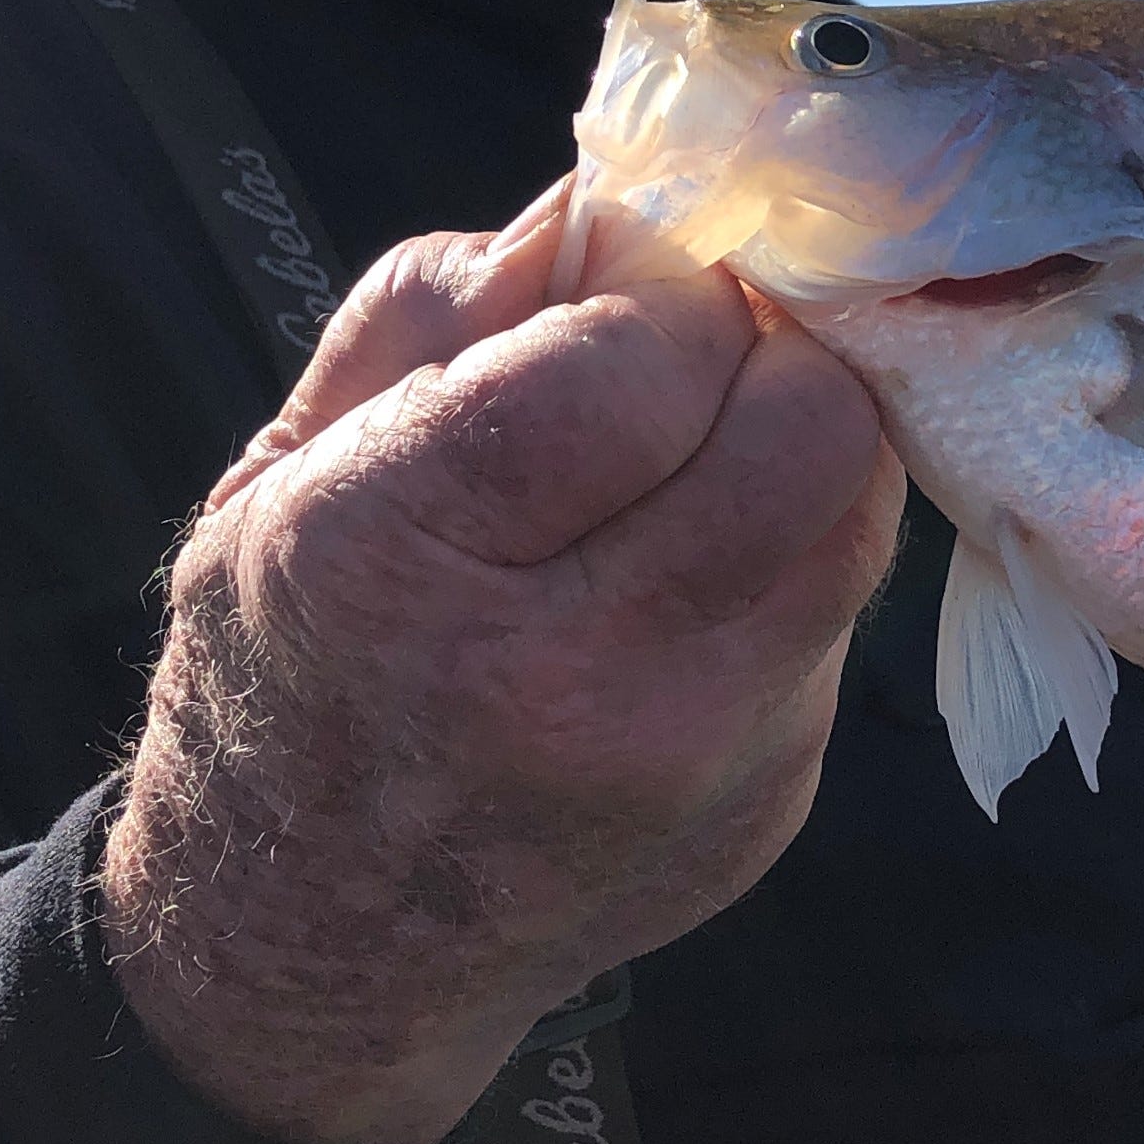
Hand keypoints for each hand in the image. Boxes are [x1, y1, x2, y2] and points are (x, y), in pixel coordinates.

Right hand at [100, 177, 905, 1143]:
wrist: (309, 950)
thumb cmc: (288, 666)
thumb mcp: (290, 462)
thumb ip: (445, 304)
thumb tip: (609, 194)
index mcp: (393, 558)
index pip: (635, 358)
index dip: (665, 284)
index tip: (633, 279)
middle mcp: (555, 678)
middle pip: (802, 433)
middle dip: (767, 347)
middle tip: (702, 348)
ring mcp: (685, 764)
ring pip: (856, 517)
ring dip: (807, 440)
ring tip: (714, 440)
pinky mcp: (768, 809)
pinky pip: (837, 618)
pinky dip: (794, 557)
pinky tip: (701, 571)